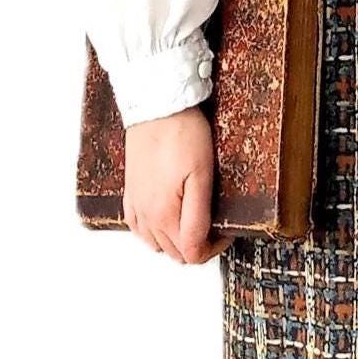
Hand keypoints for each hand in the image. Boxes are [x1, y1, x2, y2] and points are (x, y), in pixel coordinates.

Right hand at [123, 106, 233, 264]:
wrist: (156, 104)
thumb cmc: (181, 133)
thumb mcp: (202, 176)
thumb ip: (199, 216)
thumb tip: (199, 246)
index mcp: (165, 214)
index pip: (192, 253)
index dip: (214, 248)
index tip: (227, 231)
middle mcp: (146, 215)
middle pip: (174, 252)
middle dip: (197, 245)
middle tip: (215, 225)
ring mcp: (136, 204)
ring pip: (155, 244)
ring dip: (175, 240)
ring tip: (193, 221)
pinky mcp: (130, 191)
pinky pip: (137, 227)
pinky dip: (153, 232)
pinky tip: (164, 218)